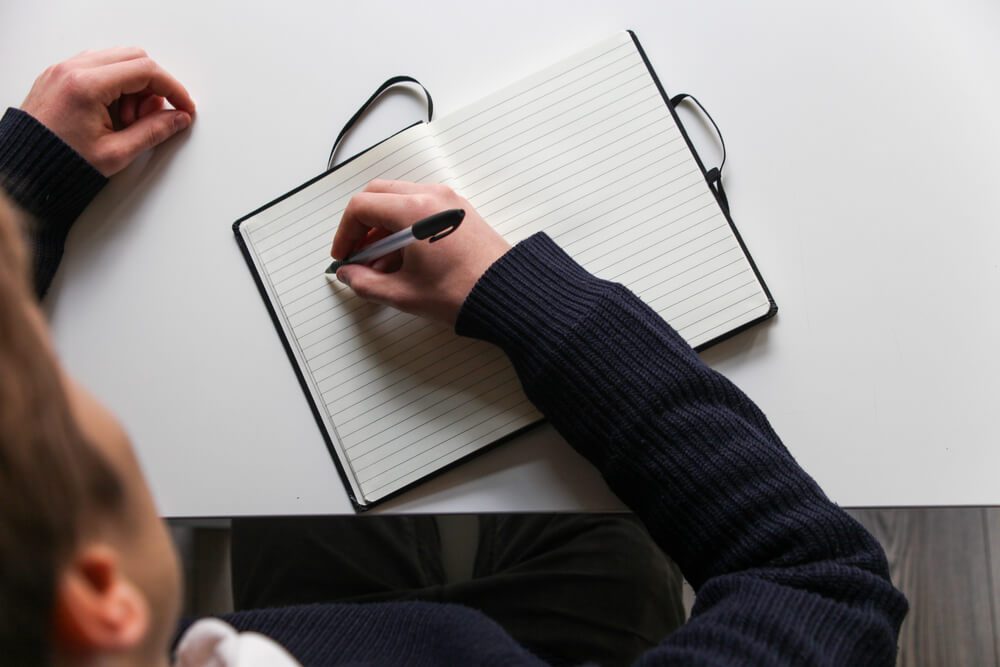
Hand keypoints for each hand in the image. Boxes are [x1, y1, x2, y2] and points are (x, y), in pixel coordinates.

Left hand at [20, 47, 195, 175]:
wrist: (27, 169)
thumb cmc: (60, 164)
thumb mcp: (117, 153)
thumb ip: (153, 132)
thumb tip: (178, 118)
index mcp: (86, 85)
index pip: (145, 70)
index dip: (173, 88)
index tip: (184, 106)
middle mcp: (72, 69)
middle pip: (134, 57)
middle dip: (153, 86)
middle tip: (152, 116)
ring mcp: (63, 69)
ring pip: (117, 59)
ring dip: (134, 86)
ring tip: (128, 119)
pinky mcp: (60, 75)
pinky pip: (99, 66)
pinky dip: (116, 84)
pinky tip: (115, 112)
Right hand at [331, 180, 510, 325]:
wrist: (507, 295)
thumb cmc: (464, 292)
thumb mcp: (403, 294)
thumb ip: (366, 283)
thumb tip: (349, 275)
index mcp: (414, 211)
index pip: (361, 207)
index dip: (345, 233)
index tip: (344, 255)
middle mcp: (431, 197)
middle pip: (378, 195)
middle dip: (361, 225)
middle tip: (357, 255)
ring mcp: (448, 201)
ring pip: (399, 200)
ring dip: (382, 227)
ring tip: (380, 264)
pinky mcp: (459, 211)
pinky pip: (421, 208)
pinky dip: (404, 227)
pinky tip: (403, 258)